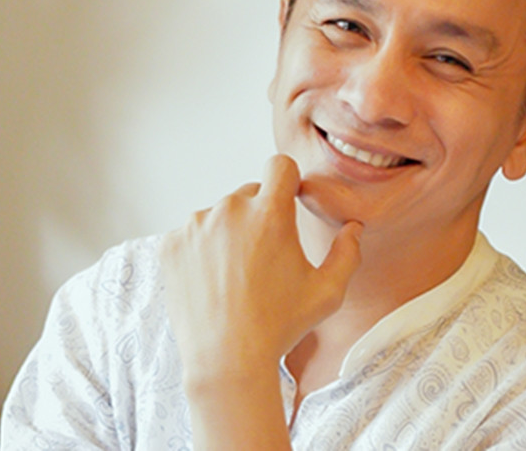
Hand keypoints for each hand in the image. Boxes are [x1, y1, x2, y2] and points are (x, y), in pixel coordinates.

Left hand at [160, 154, 362, 385]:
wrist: (227, 360)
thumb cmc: (280, 327)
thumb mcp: (327, 293)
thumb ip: (347, 253)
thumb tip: (353, 227)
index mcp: (270, 213)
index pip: (279, 166)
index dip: (287, 180)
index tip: (289, 200)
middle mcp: (229, 210)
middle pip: (249, 194)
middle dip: (258, 215)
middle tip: (263, 258)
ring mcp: (196, 226)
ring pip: (218, 215)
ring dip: (228, 233)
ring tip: (235, 276)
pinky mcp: (172, 244)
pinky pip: (191, 235)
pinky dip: (201, 251)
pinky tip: (212, 282)